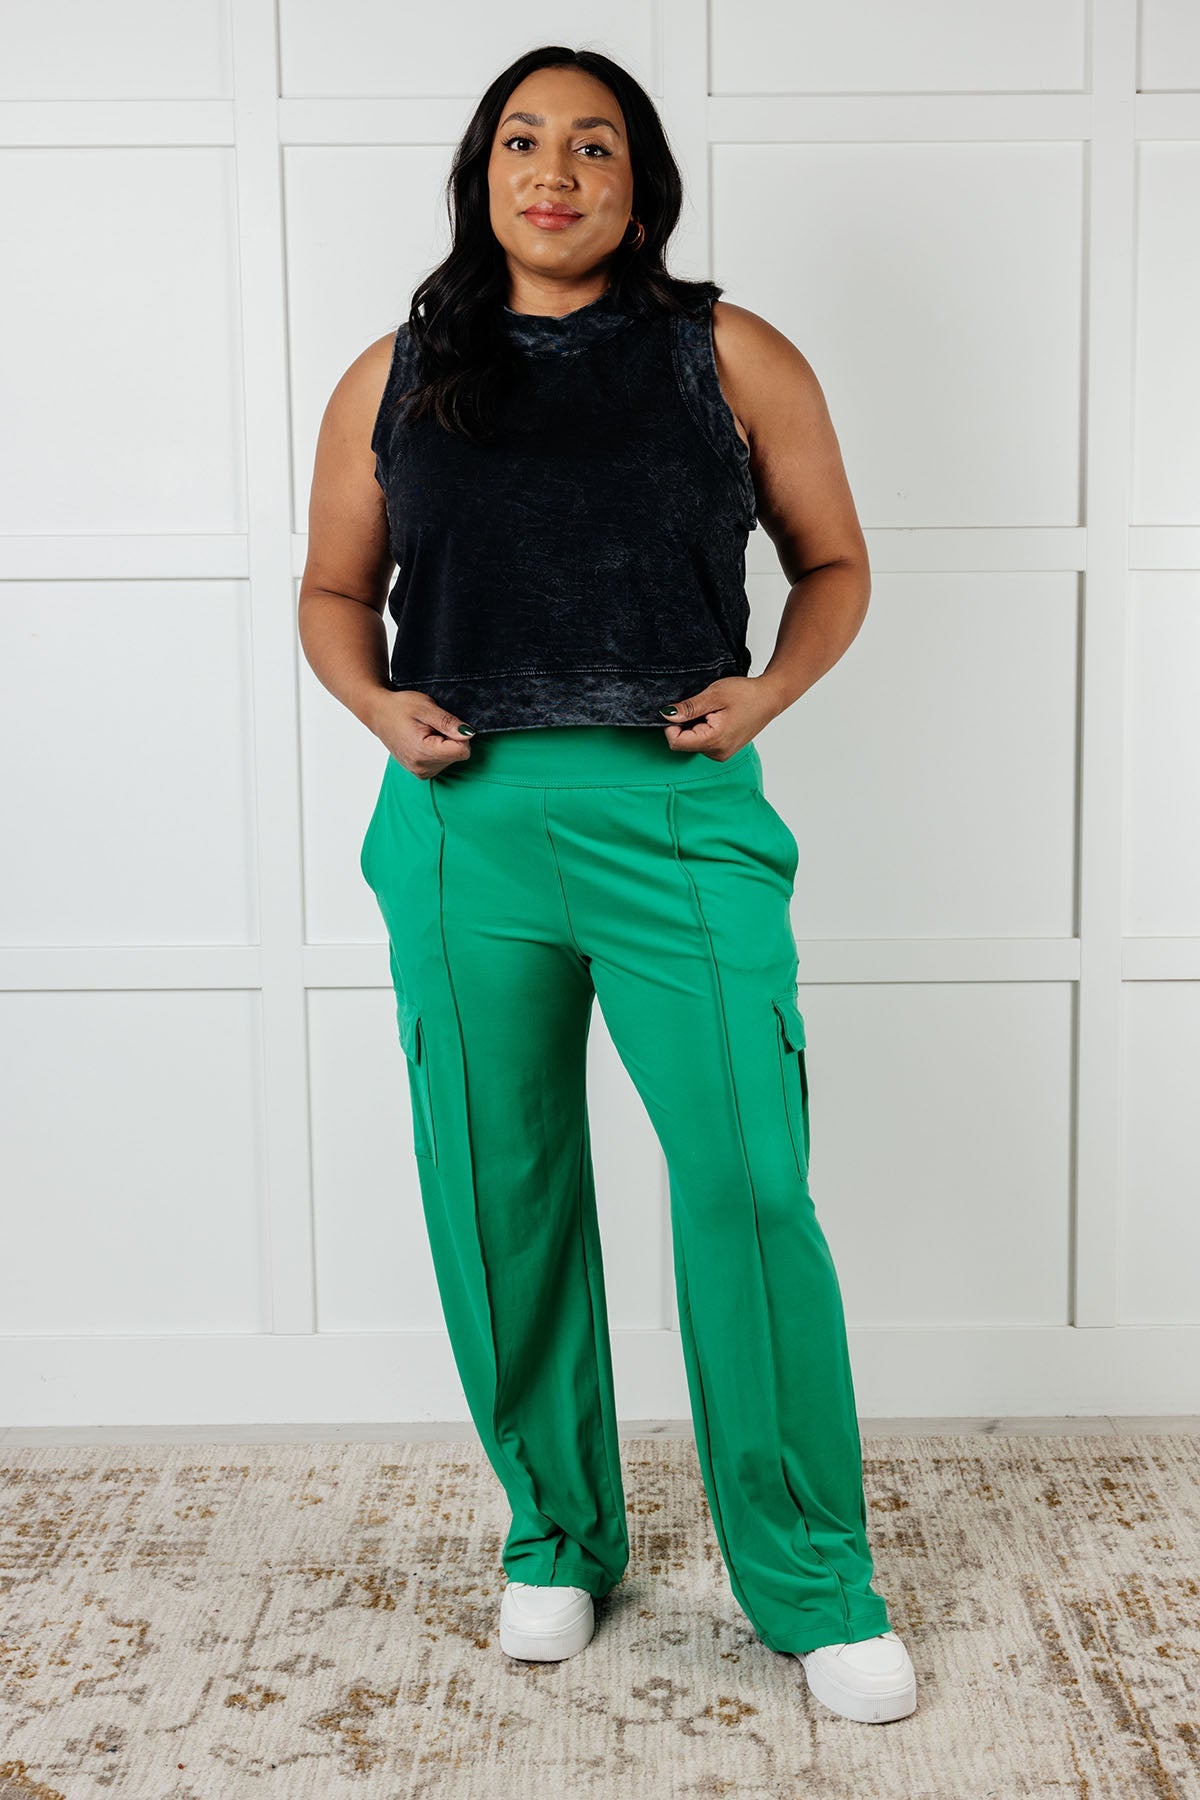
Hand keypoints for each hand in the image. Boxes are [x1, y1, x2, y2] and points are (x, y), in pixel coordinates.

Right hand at [370, 689, 475, 778]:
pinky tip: (423, 740)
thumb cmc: (399, 707)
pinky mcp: (420, 773)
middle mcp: (422, 767)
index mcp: (423, 751)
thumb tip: (469, 733)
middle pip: (457, 755)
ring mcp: (420, 772)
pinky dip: (437, 750)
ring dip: (444, 744)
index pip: (462, 751)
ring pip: (451, 759)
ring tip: (425, 732)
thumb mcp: (425, 707)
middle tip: (431, 726)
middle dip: (450, 738)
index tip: (444, 723)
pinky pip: (442, 763)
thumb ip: (448, 722)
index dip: (459, 733)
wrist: (378, 714)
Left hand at [658, 674, 787, 756]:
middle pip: (683, 743)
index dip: (671, 725)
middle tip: (703, 708)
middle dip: (685, 724)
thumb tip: (666, 715)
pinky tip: (717, 718)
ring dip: (695, 726)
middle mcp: (717, 753)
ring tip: (713, 712)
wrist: (770, 698)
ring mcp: (721, 754)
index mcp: (714, 741)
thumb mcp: (714, 695)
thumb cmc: (746, 694)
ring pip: (692, 743)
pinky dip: (704, 729)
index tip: (682, 709)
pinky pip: (703, 743)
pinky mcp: (724, 751)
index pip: (676, 742)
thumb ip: (689, 708)